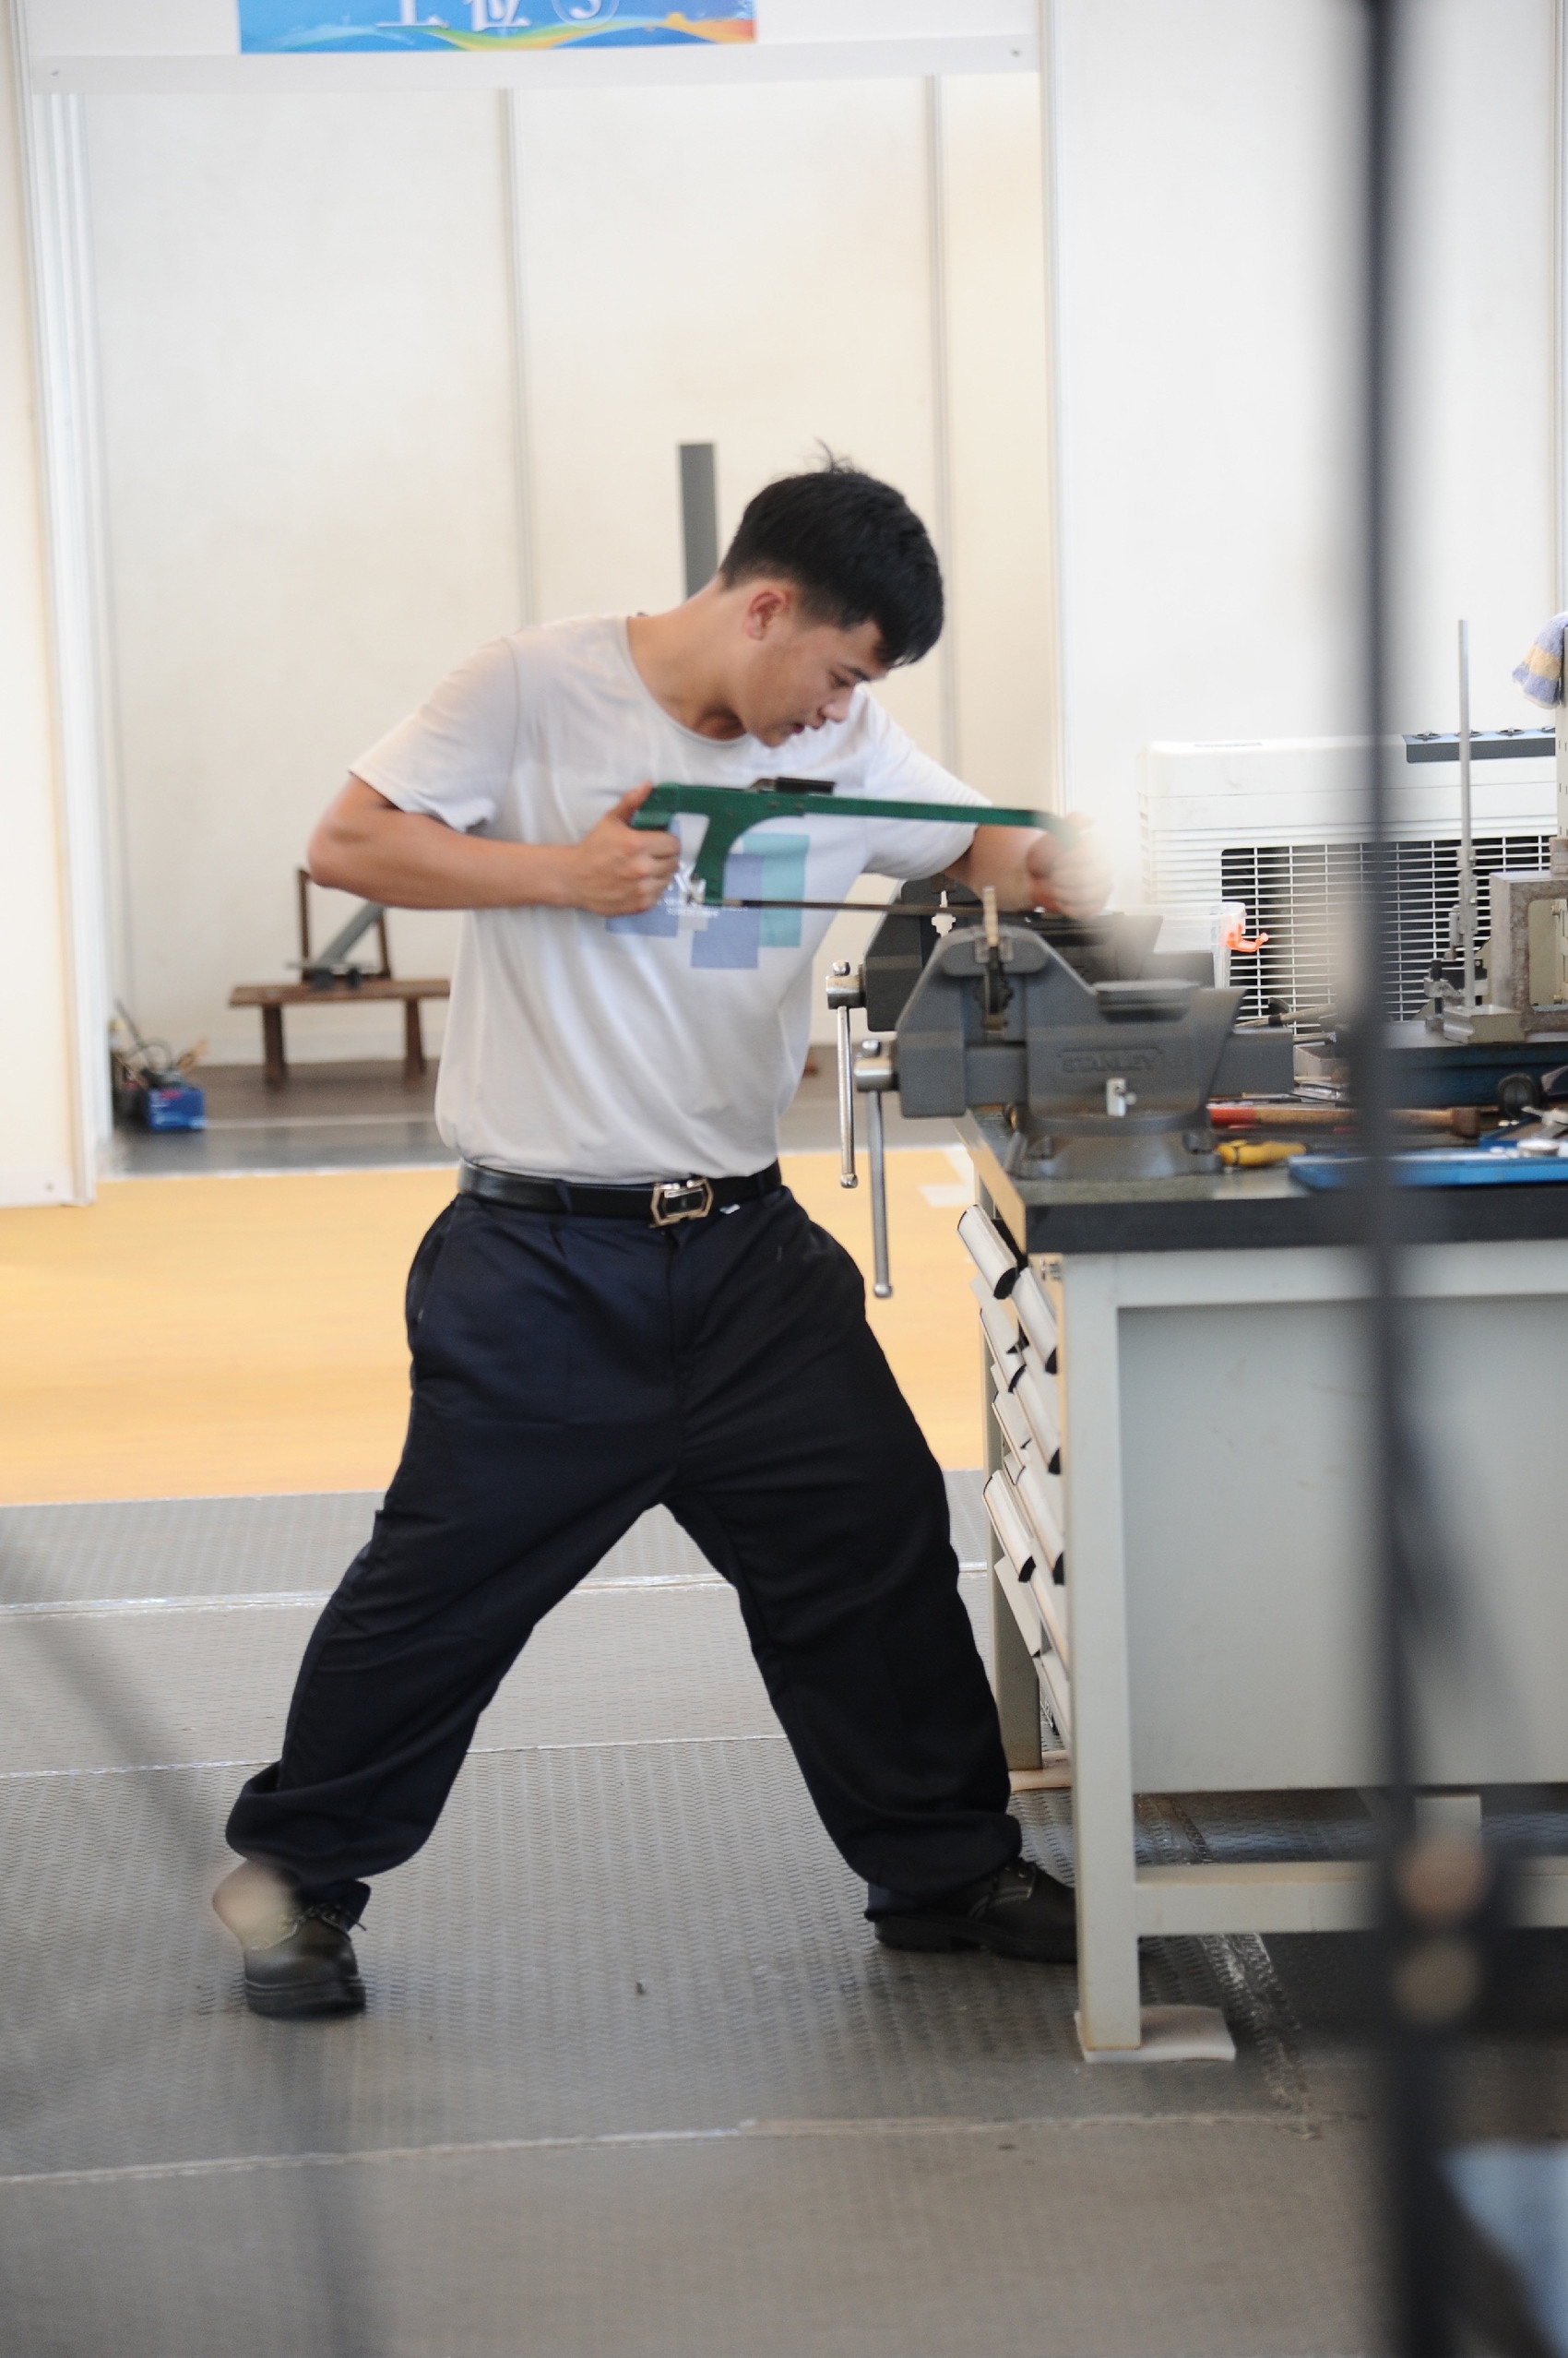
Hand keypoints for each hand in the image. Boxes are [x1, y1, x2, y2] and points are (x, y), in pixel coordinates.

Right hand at [562, 783, 679, 915]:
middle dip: (666, 857)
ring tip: (647, 868)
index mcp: (637, 845)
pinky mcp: (639, 905)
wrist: (573, 878)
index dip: (668, 841)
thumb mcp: (611, 820)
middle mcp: (642, 868)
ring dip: (661, 873)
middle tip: (654, 855)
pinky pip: (659, 896)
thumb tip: (649, 785)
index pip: (673, 844)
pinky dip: (654, 889)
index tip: (660, 841)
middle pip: (674, 862)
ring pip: (668, 880)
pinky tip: (641, 882)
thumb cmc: (593, 848)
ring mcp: (641, 889)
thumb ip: (632, 802)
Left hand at [1025, 815, 1110, 919]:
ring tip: (1054, 886)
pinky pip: (1085, 911)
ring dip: (1064, 891)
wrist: (1034, 875)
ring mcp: (1102, 889)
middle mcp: (1105, 869)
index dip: (1073, 860)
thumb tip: (1091, 819)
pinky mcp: (1095, 907)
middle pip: (1093, 877)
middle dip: (1067, 877)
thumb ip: (1073, 822)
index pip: (1094, 856)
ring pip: (1087, 895)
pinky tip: (1060, 898)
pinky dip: (1067, 905)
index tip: (1058, 860)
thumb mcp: (1057, 833)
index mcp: (1099, 850)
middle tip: (1054, 875)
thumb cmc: (1047, 854)